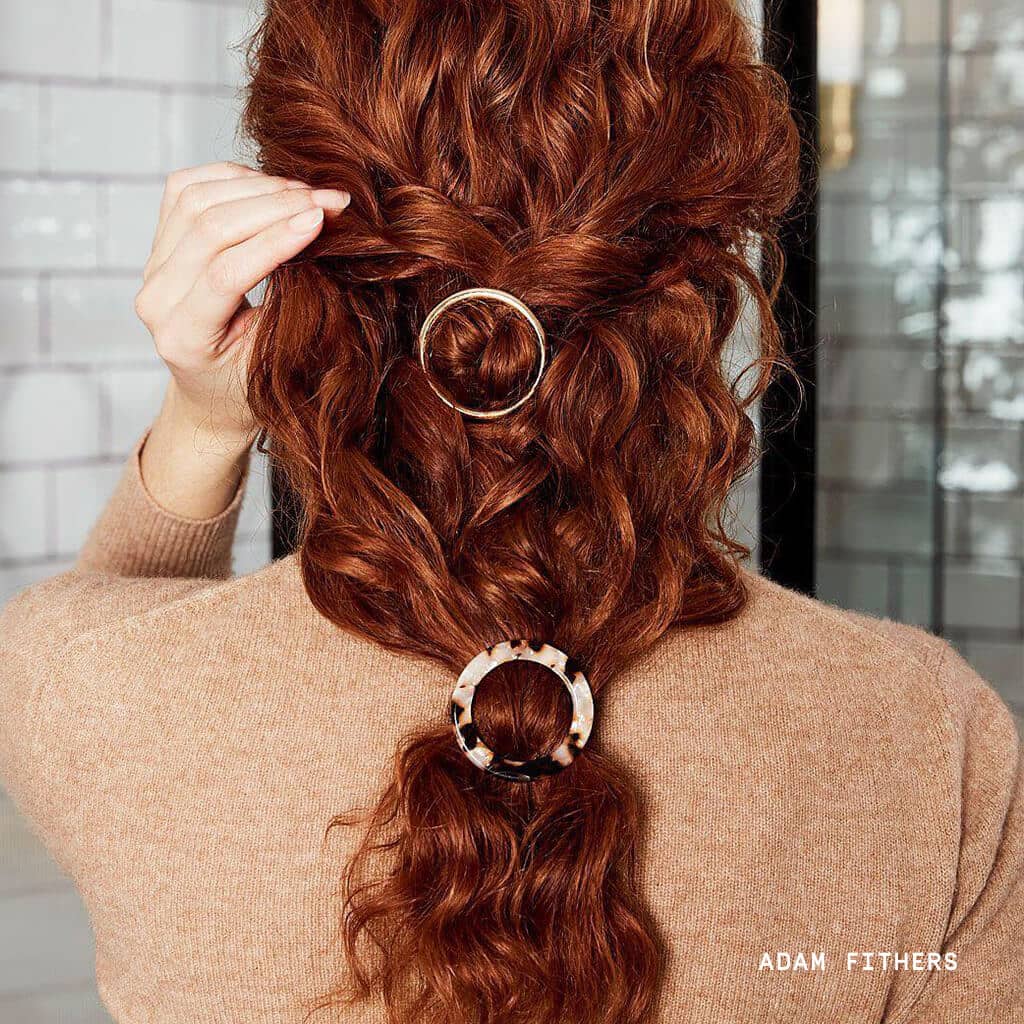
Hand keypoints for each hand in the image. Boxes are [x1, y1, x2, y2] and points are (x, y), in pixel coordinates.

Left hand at [134, 161, 349, 449]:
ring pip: (196, 199)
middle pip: (209, 226)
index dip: (275, 239)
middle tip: (331, 200)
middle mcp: (155, 299)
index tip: (321, 219)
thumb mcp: (278, 363)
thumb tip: (322, 240)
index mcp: (183, 338)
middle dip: (276, 204)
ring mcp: (151, 267)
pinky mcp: (158, 243)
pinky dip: (234, 178)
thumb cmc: (250, 388)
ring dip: (259, 186)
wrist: (211, 395)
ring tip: (309, 193)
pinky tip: (273, 187)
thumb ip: (291, 308)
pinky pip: (187, 189)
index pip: (225, 272)